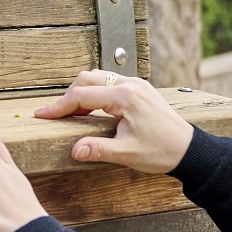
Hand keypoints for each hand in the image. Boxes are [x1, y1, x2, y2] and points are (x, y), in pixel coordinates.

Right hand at [35, 71, 194, 173]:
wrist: (189, 149)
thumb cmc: (162, 151)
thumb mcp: (128, 154)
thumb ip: (99, 150)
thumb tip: (75, 149)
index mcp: (125, 97)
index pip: (82, 95)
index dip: (59, 107)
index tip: (42, 115)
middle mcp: (130, 84)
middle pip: (87, 79)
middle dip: (68, 96)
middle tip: (57, 116)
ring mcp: (136, 84)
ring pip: (98, 77)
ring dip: (82, 92)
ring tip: (73, 114)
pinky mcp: (140, 88)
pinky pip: (110, 82)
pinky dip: (96, 92)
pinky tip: (93, 109)